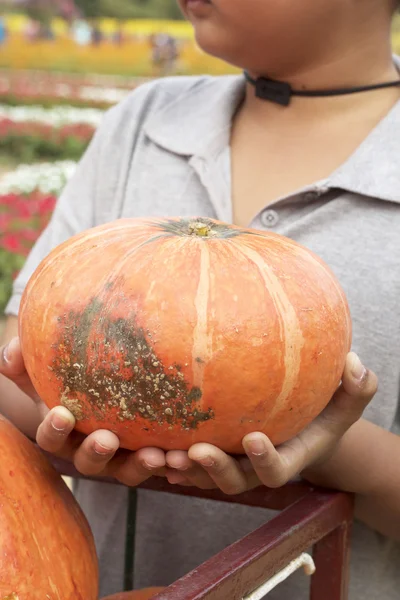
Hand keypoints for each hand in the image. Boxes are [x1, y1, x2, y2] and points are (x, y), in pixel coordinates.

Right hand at [0, 337, 165, 485]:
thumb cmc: (72, 373)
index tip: (61, 413)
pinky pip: (159, 465)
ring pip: (126, 471)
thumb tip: (11, 353)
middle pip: (89, 462)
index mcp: (63, 432)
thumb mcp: (47, 367)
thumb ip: (24, 359)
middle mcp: (89, 450)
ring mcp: (121, 456)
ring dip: (140, 466)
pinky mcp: (149, 453)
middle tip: (107, 439)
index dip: (53, 430)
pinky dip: (170, 463)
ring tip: (156, 455)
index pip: (51, 438)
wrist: (108, 382)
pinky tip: (183, 453)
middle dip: (96, 453)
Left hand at [165, 353, 377, 494]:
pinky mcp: (212, 450)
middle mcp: (255, 465)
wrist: (299, 422)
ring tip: (159, 452)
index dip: (264, 460)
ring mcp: (231, 461)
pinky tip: (147, 441)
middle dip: (213, 470)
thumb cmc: (324, 407)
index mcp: (287, 457)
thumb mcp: (346, 399)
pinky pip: (186, 460)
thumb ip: (358, 386)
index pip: (276, 470)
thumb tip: (354, 363)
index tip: (253, 437)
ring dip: (182, 467)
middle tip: (193, 451)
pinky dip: (168, 457)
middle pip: (233, 480)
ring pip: (203, 475)